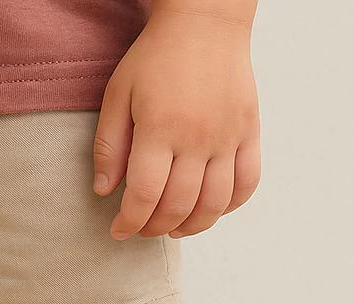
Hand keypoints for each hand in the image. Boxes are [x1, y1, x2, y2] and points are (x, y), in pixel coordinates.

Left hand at [94, 9, 260, 239]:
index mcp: (160, 128)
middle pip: (178, 206)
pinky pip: (247, 183)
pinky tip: (208, 208)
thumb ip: (109, 146)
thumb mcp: (118, 94)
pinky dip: (229, 206)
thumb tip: (104, 191)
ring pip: (214, 204)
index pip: (145, 195)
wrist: (206, 21)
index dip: (129, 222)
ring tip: (173, 227)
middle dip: (154, 227)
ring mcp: (228, 136)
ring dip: (191, 226)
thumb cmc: (156, 57)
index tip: (118, 230)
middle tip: (142, 228)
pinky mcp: (249, 132)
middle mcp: (198, 137)